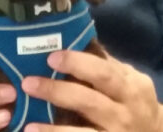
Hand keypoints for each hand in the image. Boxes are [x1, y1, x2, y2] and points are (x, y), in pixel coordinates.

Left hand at [22, 50, 162, 131]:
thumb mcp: (127, 76)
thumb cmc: (134, 96)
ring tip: (28, 124)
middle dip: (58, 92)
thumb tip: (74, 39)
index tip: (51, 57)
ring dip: (54, 129)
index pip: (103, 72)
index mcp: (129, 87)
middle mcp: (123, 113)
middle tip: (28, 82)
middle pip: (89, 101)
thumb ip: (103, 62)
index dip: (77, 63)